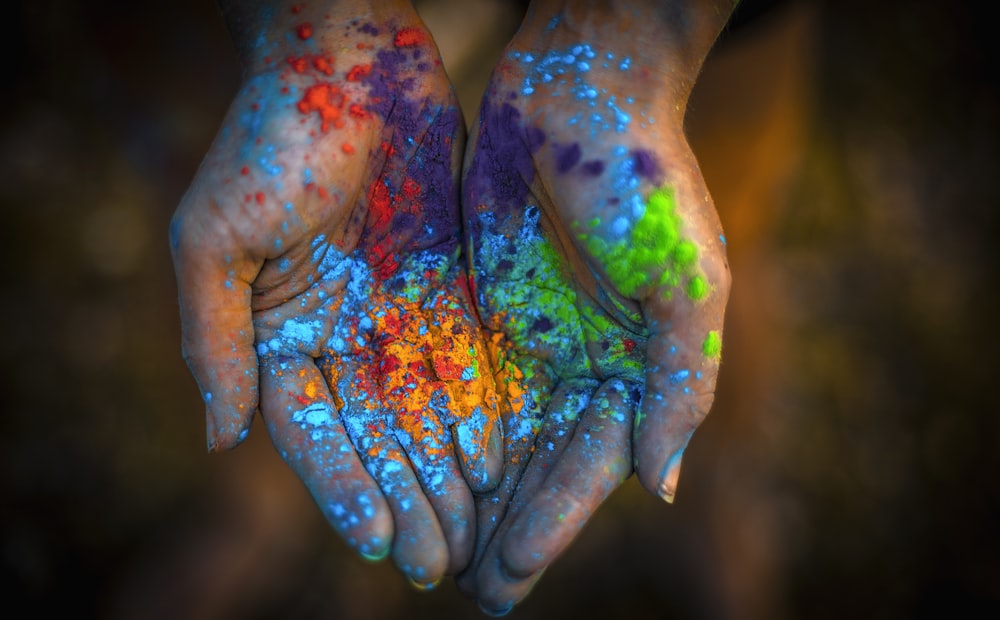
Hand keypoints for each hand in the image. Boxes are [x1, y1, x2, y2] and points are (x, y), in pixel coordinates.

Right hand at [169, 1, 500, 585]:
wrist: (345, 62)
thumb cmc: (268, 139)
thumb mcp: (214, 239)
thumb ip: (216, 340)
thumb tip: (218, 441)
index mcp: (277, 332)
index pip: (312, 431)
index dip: (344, 487)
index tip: (380, 540)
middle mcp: (338, 333)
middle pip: (376, 435)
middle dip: (406, 497)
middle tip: (438, 561)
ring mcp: (393, 312)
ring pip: (424, 409)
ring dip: (445, 471)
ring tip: (473, 530)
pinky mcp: (444, 285)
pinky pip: (465, 359)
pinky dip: (478, 410)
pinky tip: (497, 457)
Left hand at [456, 1, 733, 611]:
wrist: (580, 90)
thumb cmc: (644, 183)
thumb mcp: (685, 285)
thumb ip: (678, 386)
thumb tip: (658, 487)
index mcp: (635, 367)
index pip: (589, 464)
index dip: (552, 521)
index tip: (508, 573)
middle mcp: (581, 361)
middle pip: (538, 463)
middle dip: (506, 525)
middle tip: (471, 590)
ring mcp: (529, 335)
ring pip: (494, 432)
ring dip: (468, 493)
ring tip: (439, 550)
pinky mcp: (482, 303)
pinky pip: (457, 378)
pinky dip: (440, 427)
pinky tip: (415, 470)